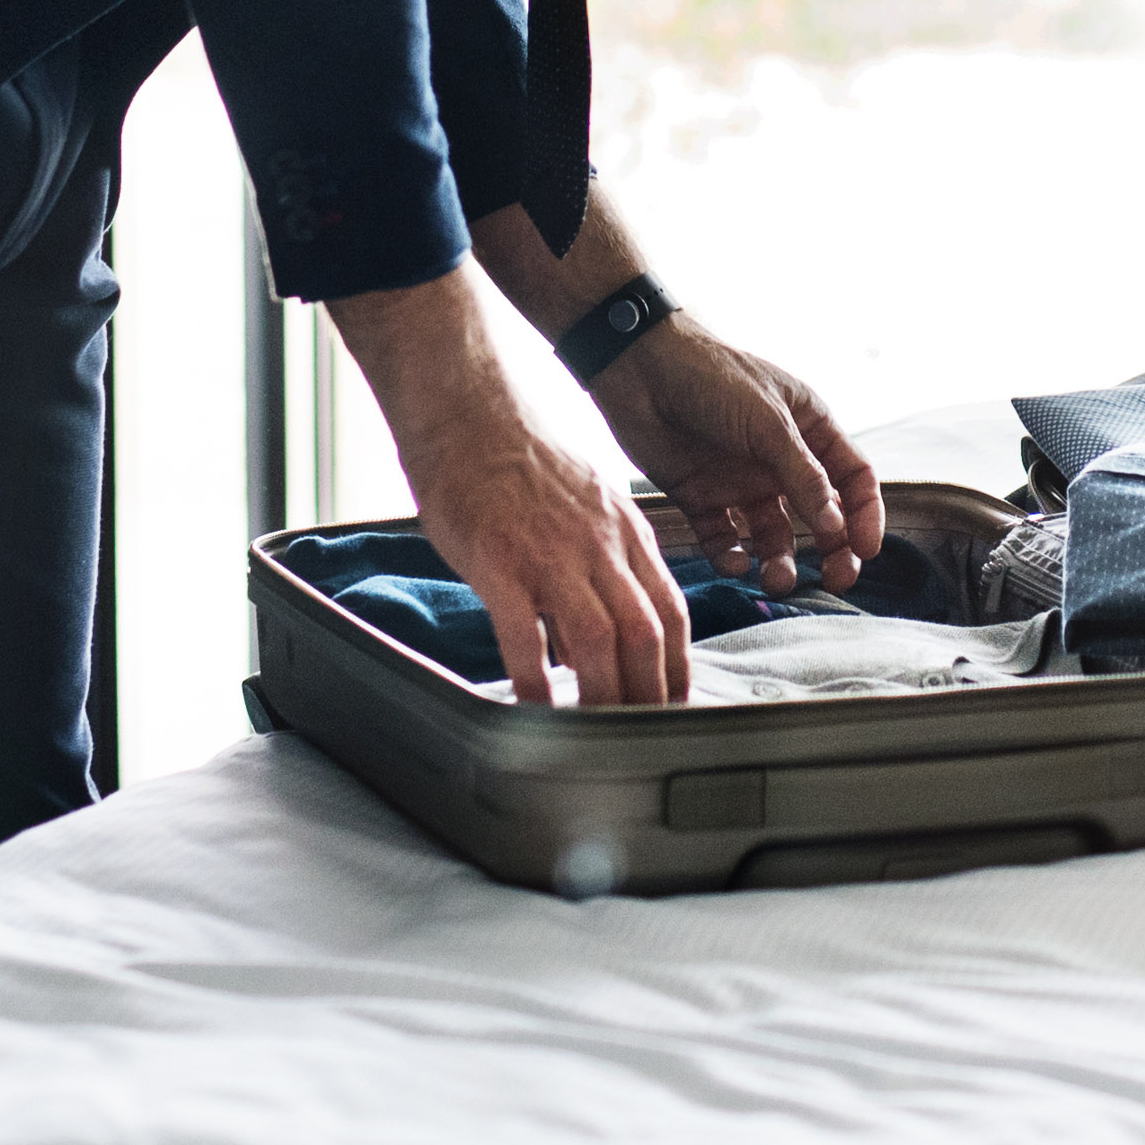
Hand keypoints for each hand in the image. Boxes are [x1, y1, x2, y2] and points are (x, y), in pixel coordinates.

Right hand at [326, 269, 691, 703]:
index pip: (671, 611)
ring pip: (598, 642)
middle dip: (647, 696)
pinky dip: (535, 681)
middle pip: (644, 636)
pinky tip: (534, 708)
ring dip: (601, 698)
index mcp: (625, 531)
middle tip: (637, 733)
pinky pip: (525, 636)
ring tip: (592, 733)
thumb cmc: (518, 456)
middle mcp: (599, 545)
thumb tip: (613, 607)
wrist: (467, 410)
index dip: (677, 666)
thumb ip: (607, 550)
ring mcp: (551, 554)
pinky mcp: (500, 562)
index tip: (671, 701)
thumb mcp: (588, 497)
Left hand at [588, 316, 886, 599]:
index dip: (865, 514)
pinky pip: (725, 539)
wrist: (639, 369)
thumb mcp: (768, 422)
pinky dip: (732, 556)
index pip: (853, 478)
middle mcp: (780, 459)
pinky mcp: (702, 497)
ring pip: (773, 536)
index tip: (866, 550)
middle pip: (820, 515)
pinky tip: (735, 561)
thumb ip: (803, 476)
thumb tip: (836, 526)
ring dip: (780, 561)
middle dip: (831, 549)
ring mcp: (741, 480)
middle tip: (835, 581)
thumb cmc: (713, 378)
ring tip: (775, 580)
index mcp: (808, 429)